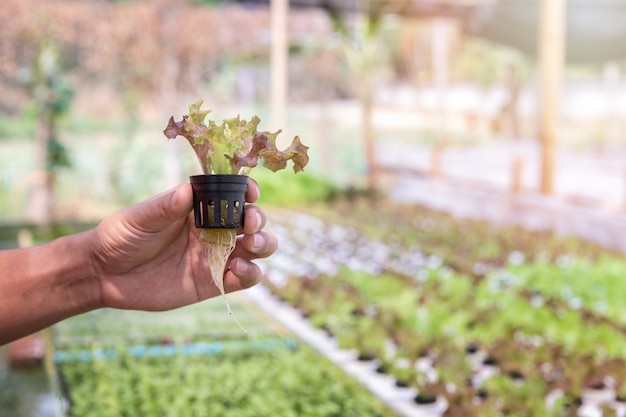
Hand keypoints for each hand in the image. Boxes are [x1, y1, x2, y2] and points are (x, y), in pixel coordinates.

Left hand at [90, 179, 276, 310]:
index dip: (247, 191)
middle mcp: (212, 230)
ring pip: (256, 249)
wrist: (104, 274)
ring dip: (264, 244)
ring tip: (250, 245)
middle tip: (249, 224)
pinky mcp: (213, 283)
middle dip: (258, 219)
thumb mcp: (140, 218)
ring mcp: (215, 257)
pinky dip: (251, 273)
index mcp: (198, 209)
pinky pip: (244, 279)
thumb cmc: (121, 237)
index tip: (251, 192)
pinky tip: (239, 268)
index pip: (232, 195)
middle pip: (251, 221)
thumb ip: (166, 206)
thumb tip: (188, 188)